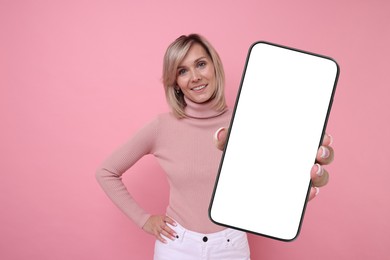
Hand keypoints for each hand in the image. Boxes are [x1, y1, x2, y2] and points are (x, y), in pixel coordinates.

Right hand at [142, 215, 176, 242]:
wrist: (145, 220)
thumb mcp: (160, 217)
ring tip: (173, 238)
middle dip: (171, 231)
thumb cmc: (155, 219)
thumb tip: (175, 225)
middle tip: (176, 234)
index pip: (167, 219)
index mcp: (161, 218)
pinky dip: (162, 239)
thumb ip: (166, 220)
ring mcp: (156, 227)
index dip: (171, 222)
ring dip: (168, 235)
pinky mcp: (153, 231)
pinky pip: (158, 236)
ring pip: (162, 232)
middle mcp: (159, 222)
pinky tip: (166, 241)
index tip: (176, 225)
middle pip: (165, 227)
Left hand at [214, 128, 333, 200]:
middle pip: (321, 156)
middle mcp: (299, 159)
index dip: (322, 137)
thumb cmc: (243, 152)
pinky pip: (305, 195)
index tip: (322, 136)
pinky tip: (308, 193)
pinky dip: (310, 194)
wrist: (237, 174)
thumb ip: (226, 138)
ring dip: (321, 174)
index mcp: (291, 142)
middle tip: (318, 152)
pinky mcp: (292, 194)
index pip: (312, 137)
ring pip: (318, 176)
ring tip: (312, 172)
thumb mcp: (235, 143)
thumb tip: (220, 134)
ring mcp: (297, 177)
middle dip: (325, 154)